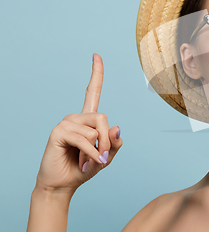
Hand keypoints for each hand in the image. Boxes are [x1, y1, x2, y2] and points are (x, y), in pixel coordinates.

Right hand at [35, 54, 122, 194]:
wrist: (62, 184)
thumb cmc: (83, 169)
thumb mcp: (106, 157)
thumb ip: (114, 143)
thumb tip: (117, 127)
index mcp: (87, 119)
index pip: (91, 92)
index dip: (96, 74)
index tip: (96, 55)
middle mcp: (76, 117)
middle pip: (102, 117)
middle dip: (106, 141)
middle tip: (101, 157)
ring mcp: (66, 122)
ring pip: (95, 130)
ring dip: (97, 151)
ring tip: (85, 161)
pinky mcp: (59, 132)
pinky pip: (85, 140)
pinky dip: (90, 154)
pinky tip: (84, 163)